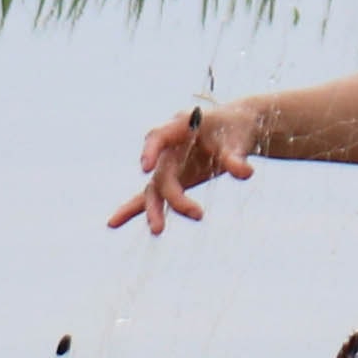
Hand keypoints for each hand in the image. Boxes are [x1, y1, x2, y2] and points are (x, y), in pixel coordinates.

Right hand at [106, 100, 258, 231]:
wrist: (236, 128)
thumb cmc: (234, 129)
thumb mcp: (238, 140)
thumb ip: (236, 157)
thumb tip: (245, 173)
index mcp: (180, 126)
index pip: (158, 136)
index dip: (150, 151)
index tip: (146, 168)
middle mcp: (169, 147)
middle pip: (163, 173)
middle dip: (174, 195)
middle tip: (198, 214)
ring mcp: (169, 164)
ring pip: (155, 188)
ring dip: (153, 209)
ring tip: (157, 231)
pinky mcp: (173, 179)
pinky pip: (152, 196)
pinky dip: (133, 209)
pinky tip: (112, 223)